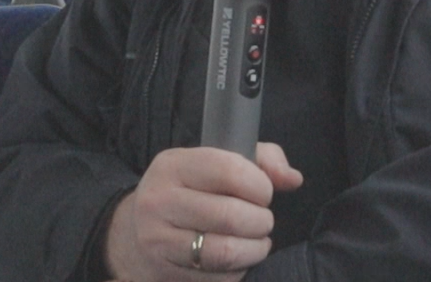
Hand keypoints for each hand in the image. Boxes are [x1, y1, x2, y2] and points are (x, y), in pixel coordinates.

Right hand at [105, 143, 302, 281]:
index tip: (264, 193)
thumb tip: (292, 179)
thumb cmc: (192, 190)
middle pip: (230, 215)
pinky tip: (238, 259)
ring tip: (258, 242)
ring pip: (224, 252)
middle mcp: (159, 200)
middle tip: (263, 221)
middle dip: (261, 221)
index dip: (260, 186)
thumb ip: (262, 160)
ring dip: (254, 249)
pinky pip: (217, 278)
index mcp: (173, 165)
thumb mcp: (217, 161)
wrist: (138, 230)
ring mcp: (157, 240)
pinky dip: (238, 271)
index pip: (230, 171)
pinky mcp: (165, 272)